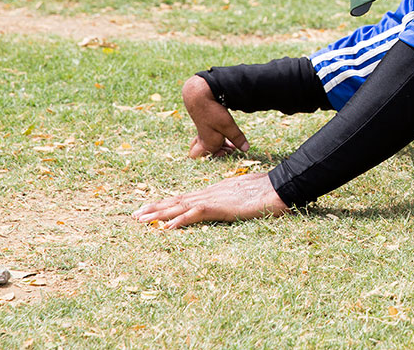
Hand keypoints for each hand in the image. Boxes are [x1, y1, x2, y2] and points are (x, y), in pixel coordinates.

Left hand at [133, 171, 288, 228]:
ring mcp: (213, 198)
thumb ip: (235, 200)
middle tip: (135, 215)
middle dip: (155, 208)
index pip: (185, 197)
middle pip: (177, 200)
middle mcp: (209, 193)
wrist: (278, 187)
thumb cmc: (267, 192)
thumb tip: (233, 204)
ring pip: (180, 206)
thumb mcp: (245, 197)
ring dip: (159, 214)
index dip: (167, 203)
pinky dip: (180, 220)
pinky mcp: (219, 207)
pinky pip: (195, 214)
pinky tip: (167, 228)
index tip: (151, 207)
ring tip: (140, 220)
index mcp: (214, 191)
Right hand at [182, 74, 248, 158]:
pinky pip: (208, 135)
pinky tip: (225, 130)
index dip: (219, 156)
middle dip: (216, 153)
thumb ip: (236, 138)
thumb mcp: (228, 125)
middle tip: (228, 147)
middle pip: (203, 153)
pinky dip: (217, 135)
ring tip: (230, 141)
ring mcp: (202, 132)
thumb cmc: (212, 112)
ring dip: (218, 144)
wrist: (199, 95)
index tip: (230, 150)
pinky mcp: (204, 124)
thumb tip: (245, 149)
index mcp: (207, 143)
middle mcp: (203, 140)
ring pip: (206, 144)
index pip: (206, 158)